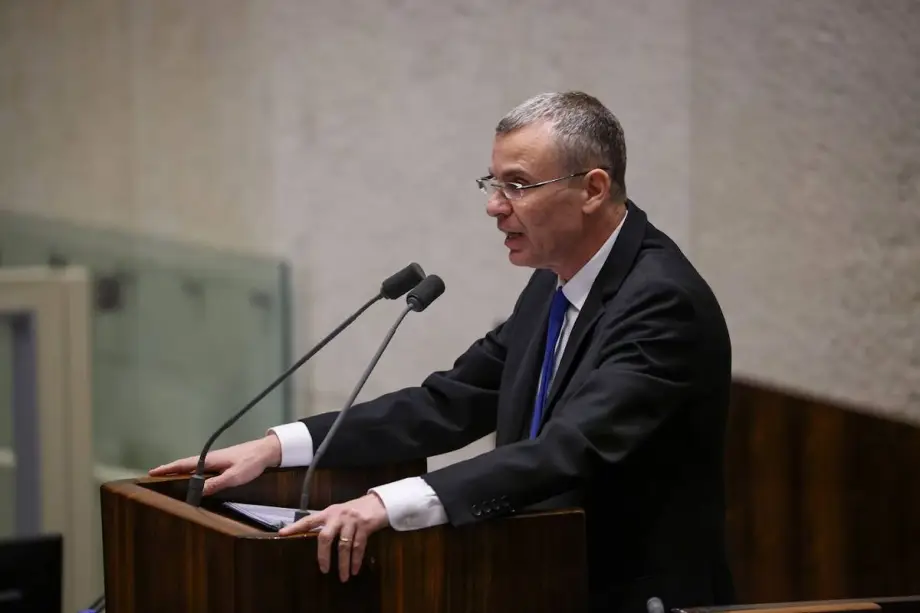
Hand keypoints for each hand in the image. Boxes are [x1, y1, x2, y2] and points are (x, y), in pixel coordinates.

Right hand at [148, 435, 281, 496]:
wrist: (267, 451)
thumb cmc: (251, 462)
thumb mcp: (234, 476)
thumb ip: (217, 483)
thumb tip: (198, 491)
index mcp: (210, 460)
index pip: (184, 464)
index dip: (168, 469)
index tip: (152, 472)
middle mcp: (211, 458)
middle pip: (186, 464)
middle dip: (170, 470)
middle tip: (155, 476)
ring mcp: (217, 460)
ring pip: (194, 466)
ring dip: (181, 471)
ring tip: (169, 478)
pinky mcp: (223, 463)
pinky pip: (202, 467)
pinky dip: (193, 471)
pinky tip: (194, 478)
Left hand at [279, 493, 388, 581]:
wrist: (378, 503)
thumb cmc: (356, 510)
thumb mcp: (340, 513)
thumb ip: (329, 523)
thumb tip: (319, 541)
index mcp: (328, 512)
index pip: (309, 520)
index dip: (295, 527)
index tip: (282, 534)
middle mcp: (338, 516)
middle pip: (325, 537)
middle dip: (323, 555)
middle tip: (324, 570)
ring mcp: (351, 521)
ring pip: (343, 545)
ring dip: (343, 563)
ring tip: (343, 576)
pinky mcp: (364, 526)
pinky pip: (358, 546)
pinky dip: (356, 560)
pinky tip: (354, 569)